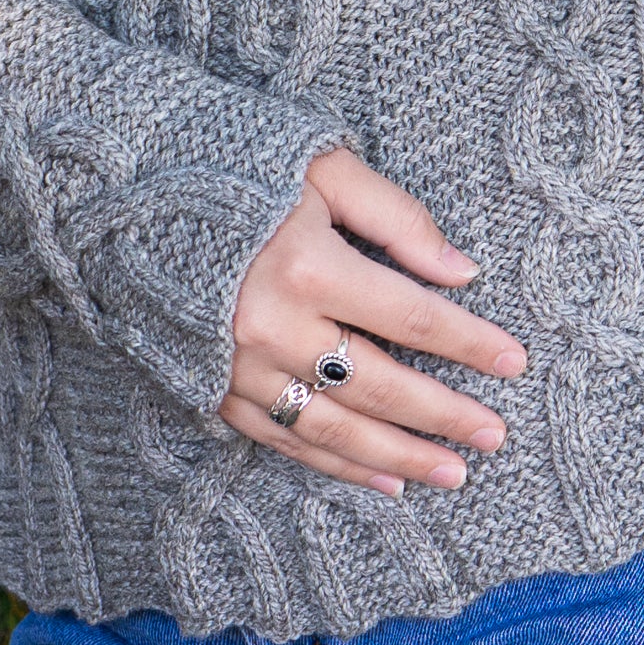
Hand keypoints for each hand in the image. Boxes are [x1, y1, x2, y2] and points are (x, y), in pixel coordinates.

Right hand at [223, 149, 526, 495]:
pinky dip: (336, 466)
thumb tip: (463, 272)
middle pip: (378, 383)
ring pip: (335, 428)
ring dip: (398, 457)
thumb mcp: (325, 165)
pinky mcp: (211, 388)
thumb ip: (398, 218)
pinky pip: (284, 440)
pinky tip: (383, 483)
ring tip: (452, 473)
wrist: (130, 185)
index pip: (410, 315)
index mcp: (307, 265)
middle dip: (443, 413)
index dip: (466, 342)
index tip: (513, 362)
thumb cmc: (239, 161)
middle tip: (494, 435)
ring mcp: (238, 366)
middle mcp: (273, 327)